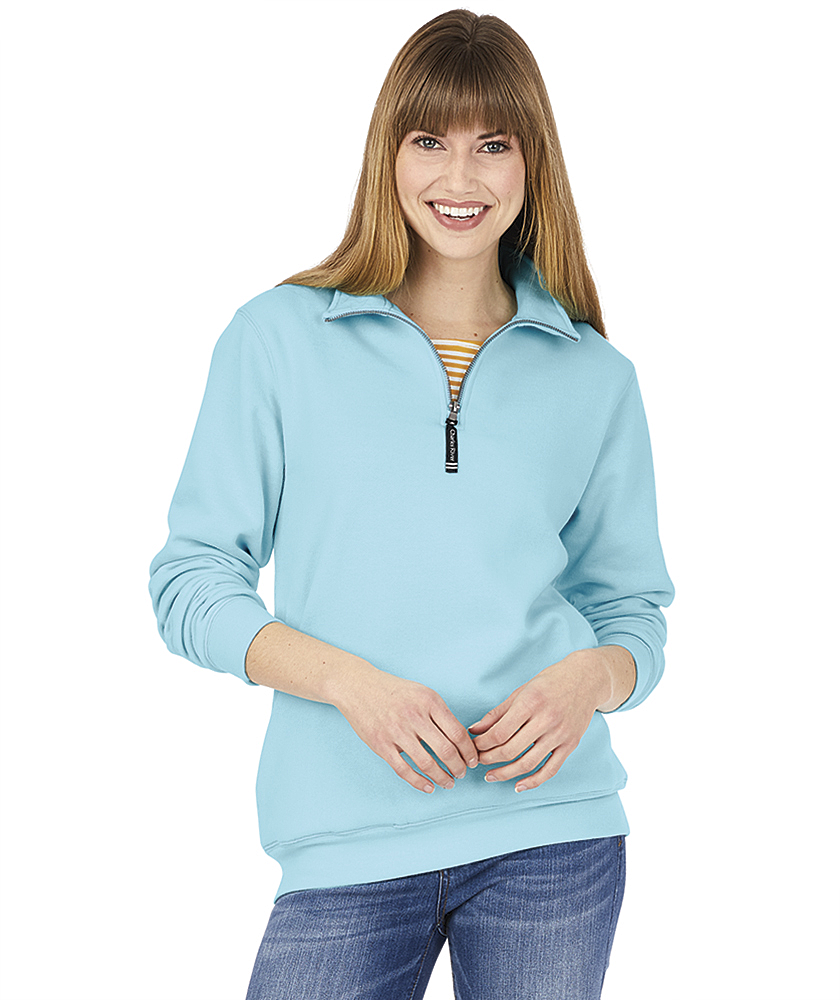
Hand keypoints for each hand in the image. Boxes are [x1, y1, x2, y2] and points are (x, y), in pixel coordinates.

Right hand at [335, 668, 478, 793]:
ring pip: (426, 763)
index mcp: (429, 702)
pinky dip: (419, 782)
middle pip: (446, 750)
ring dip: (442, 777)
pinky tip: (428, 786)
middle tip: (462, 773)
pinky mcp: (381, 744)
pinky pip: (403, 769)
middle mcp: (415, 716)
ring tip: (449, 782)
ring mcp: (397, 731)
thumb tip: (459, 739)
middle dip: (459, 767)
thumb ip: (440, 713)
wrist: (359, 686)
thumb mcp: (422, 692)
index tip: (473, 760)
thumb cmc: (393, 690)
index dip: (469, 751)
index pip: (457, 732)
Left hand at [467, 648, 614, 792]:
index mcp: (531, 702)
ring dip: (506, 774)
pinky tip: (518, 786)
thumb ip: (498, 712)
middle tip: (477, 761)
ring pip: (528, 763)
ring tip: (490, 776)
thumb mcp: (521, 691)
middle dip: (489, 759)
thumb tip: (474, 730)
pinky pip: (550, 770)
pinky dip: (533, 782)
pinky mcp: (570, 745)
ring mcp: (560, 734)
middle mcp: (546, 720)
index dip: (482, 744)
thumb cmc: (551, 682)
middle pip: (511, 750)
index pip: (499, 732)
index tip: (473, 746)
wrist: (587, 679)